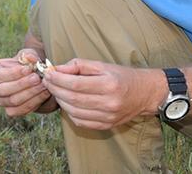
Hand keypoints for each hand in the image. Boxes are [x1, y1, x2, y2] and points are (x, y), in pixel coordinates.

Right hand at [0, 48, 52, 116]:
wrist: (31, 77)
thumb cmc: (25, 64)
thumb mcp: (27, 55)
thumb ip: (28, 55)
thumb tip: (30, 58)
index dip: (13, 73)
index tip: (28, 69)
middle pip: (3, 90)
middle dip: (22, 84)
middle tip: (37, 78)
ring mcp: (0, 101)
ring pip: (13, 101)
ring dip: (30, 93)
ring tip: (43, 85)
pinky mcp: (10, 111)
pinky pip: (21, 110)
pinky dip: (34, 102)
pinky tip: (44, 93)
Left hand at [43, 59, 164, 129]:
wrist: (144, 94)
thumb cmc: (121, 76)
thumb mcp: (101, 65)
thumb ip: (78, 65)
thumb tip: (57, 69)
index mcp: (109, 84)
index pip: (76, 84)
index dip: (58, 79)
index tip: (48, 74)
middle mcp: (109, 103)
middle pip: (73, 99)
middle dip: (55, 89)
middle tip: (47, 81)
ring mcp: (107, 117)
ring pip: (74, 112)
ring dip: (60, 101)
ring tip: (56, 90)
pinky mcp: (106, 126)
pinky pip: (80, 122)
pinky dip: (69, 112)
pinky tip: (67, 102)